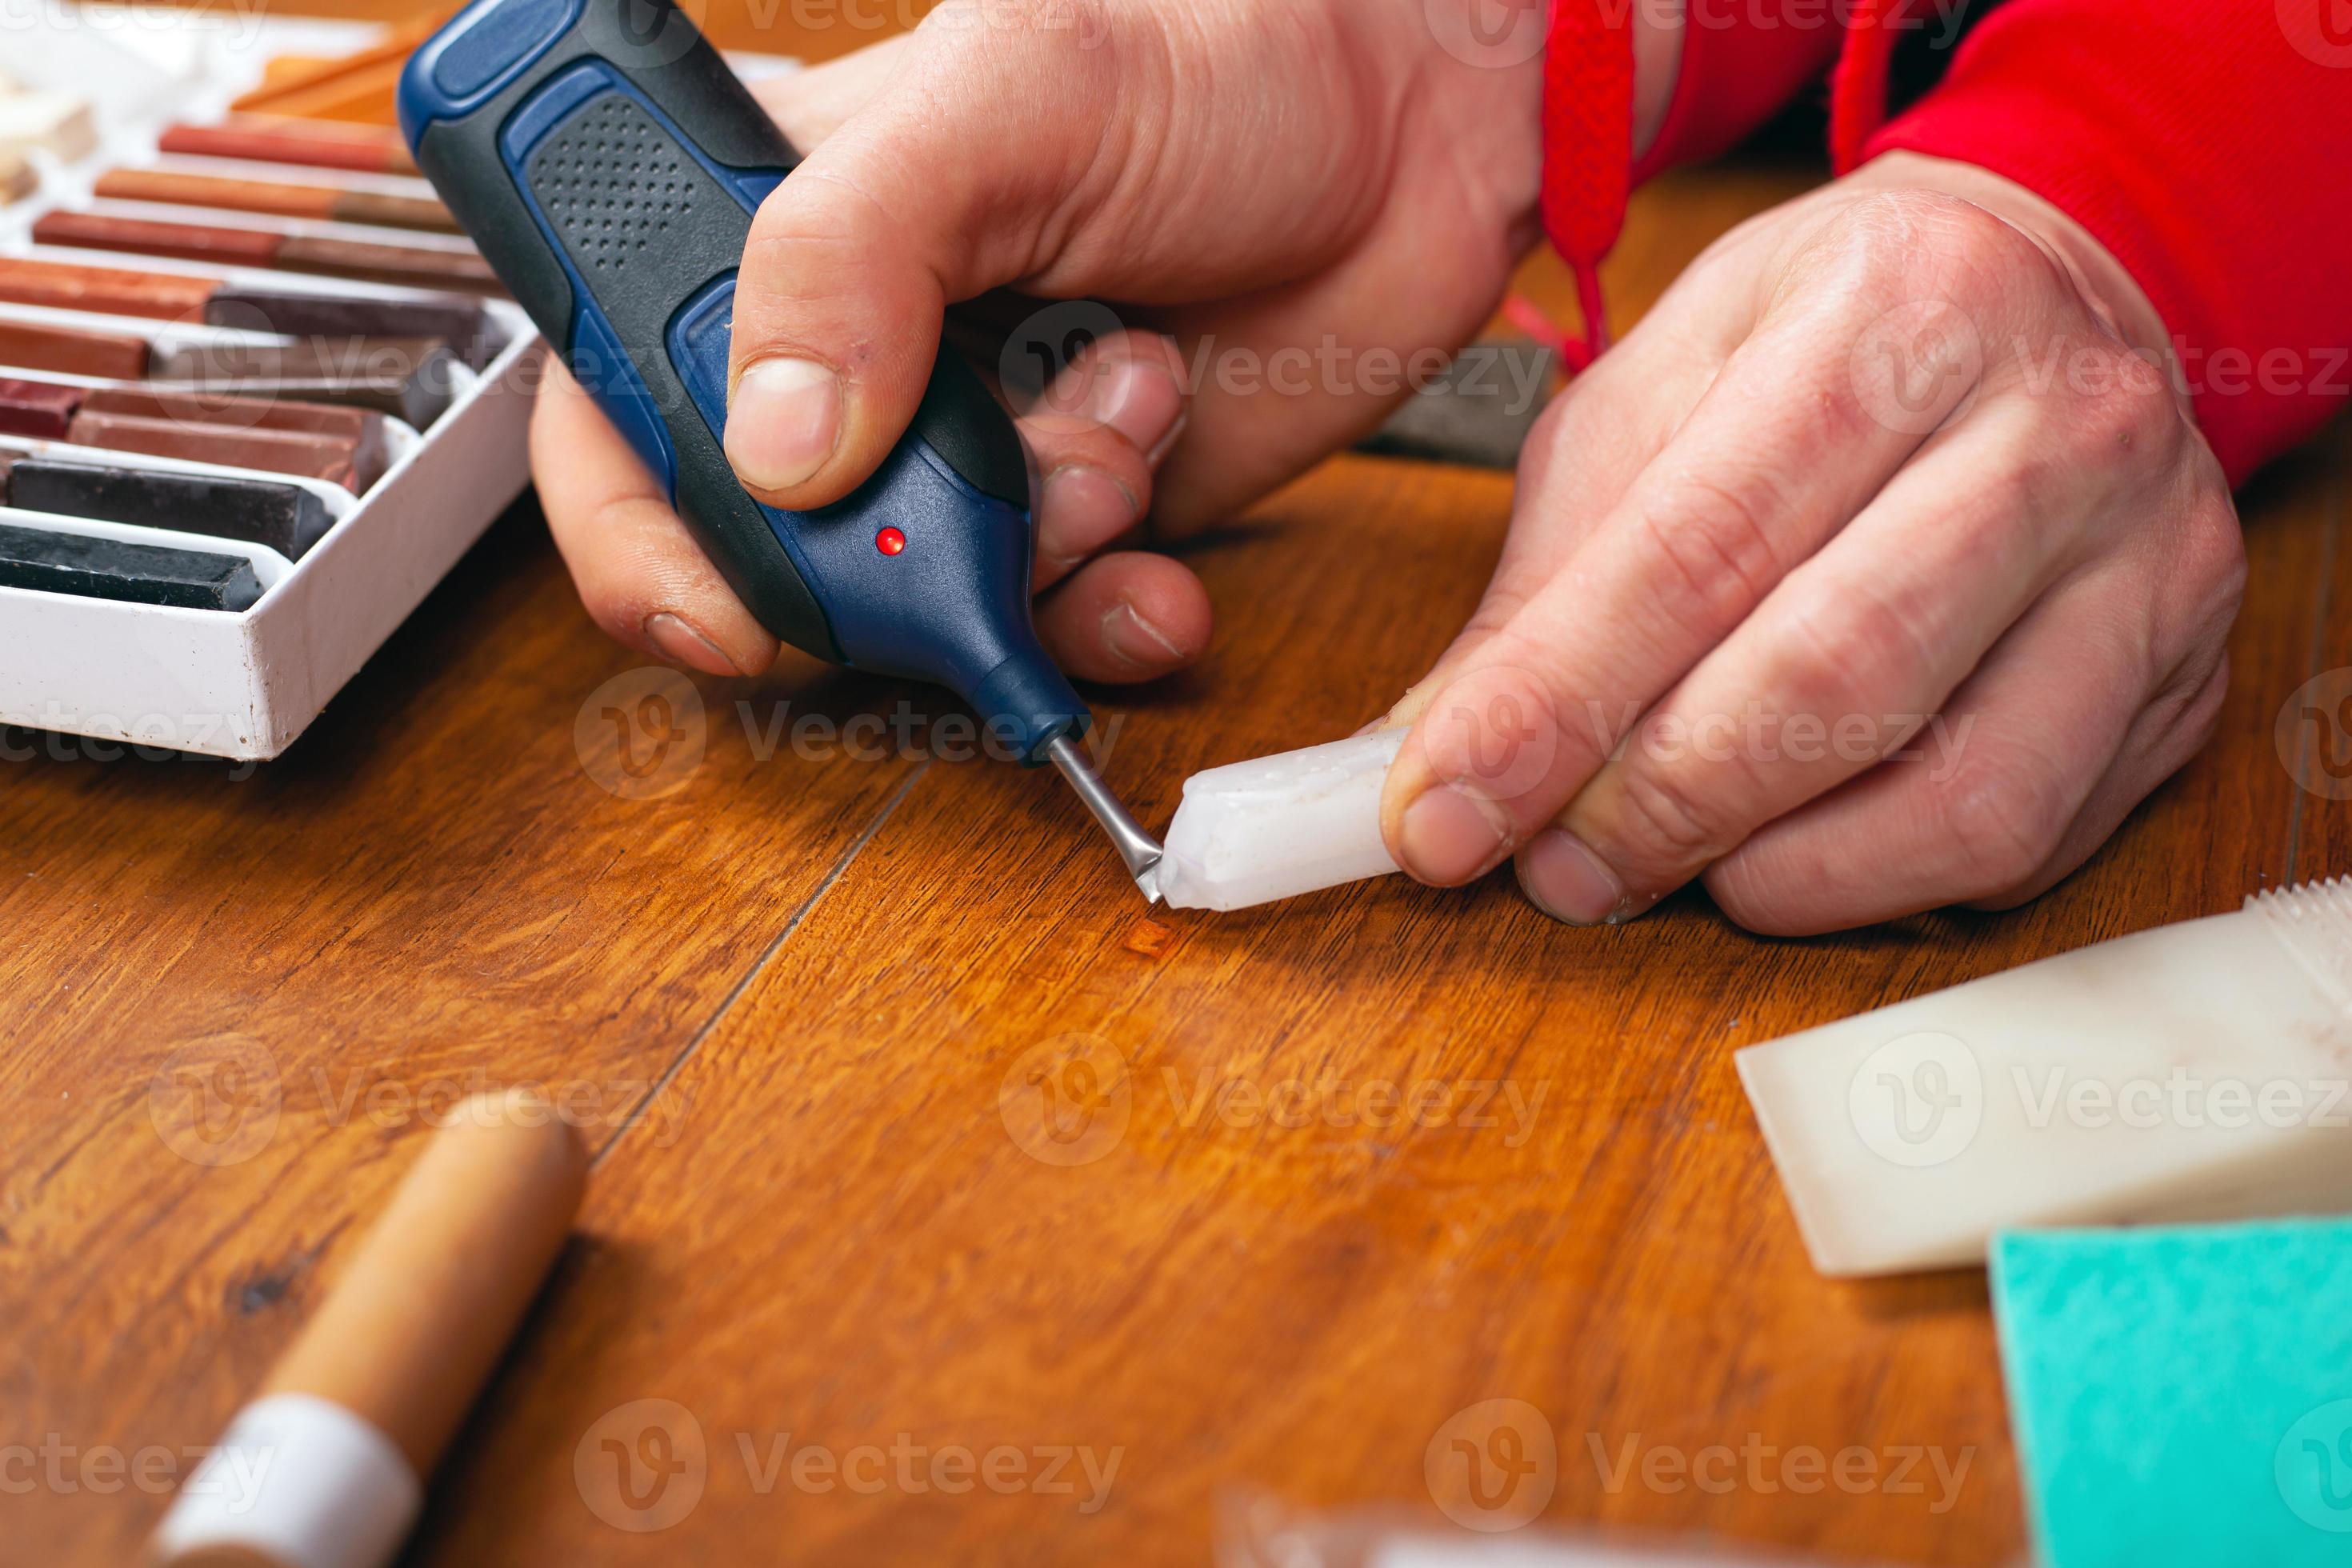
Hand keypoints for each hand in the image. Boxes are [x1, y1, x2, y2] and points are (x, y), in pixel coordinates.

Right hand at [532, 0, 1576, 680]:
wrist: (1416, 127)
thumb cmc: (1217, 52)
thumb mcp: (1010, 99)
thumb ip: (852, 247)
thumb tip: (774, 446)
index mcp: (768, 231)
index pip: (614, 409)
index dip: (645, 530)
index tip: (730, 596)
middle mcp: (853, 356)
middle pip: (765, 553)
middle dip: (877, 568)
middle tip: (984, 501)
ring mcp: (964, 450)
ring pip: (915, 607)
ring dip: (1018, 569)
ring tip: (1119, 434)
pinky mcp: (1077, 515)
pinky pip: (1043, 628)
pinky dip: (1099, 621)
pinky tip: (1158, 543)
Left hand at [1378, 153, 2245, 933]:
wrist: (2038, 295)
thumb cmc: (1823, 345)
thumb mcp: (1652, 398)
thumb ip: (1545, 577)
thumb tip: (1436, 757)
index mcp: (1896, 308)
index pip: (1699, 545)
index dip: (1555, 703)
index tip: (1443, 812)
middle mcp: (2053, 423)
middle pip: (1834, 674)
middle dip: (1657, 806)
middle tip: (1552, 869)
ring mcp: (2147, 558)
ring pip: (1958, 793)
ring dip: (1773, 870)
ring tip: (1664, 865)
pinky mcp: (2182, 677)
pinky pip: (2027, 840)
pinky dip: (1878, 884)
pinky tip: (1790, 851)